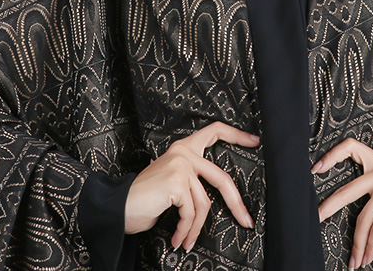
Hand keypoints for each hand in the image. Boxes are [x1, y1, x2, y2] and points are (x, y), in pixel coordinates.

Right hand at [124, 121, 258, 250]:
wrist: (117, 207)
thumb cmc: (144, 199)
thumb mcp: (172, 183)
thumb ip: (192, 180)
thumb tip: (220, 196)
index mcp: (183, 148)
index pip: (213, 131)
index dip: (236, 135)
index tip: (255, 141)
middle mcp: (183, 152)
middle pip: (222, 178)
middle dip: (236, 203)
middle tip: (246, 221)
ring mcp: (180, 165)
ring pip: (204, 203)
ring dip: (195, 228)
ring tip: (187, 240)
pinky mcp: (176, 182)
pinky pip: (191, 212)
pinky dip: (186, 229)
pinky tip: (178, 238)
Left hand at [312, 138, 372, 269]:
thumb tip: (352, 198)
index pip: (352, 147)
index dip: (332, 155)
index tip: (316, 168)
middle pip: (347, 191)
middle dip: (328, 208)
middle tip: (316, 219)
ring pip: (362, 219)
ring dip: (357, 243)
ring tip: (354, 259)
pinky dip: (370, 246)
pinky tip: (367, 256)